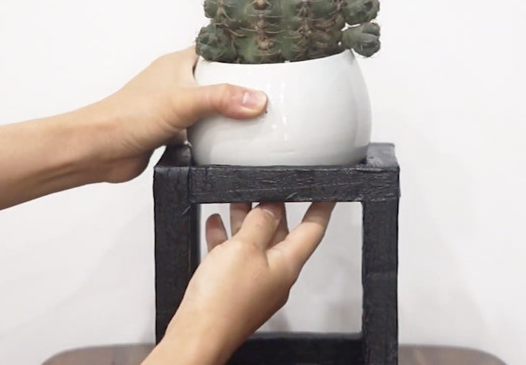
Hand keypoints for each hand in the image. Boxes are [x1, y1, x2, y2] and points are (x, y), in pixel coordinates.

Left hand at [74, 46, 267, 182]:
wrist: (100, 150)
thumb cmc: (126, 116)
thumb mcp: (183, 102)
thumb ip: (222, 99)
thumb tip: (258, 99)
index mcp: (178, 63)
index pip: (217, 49)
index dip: (241, 52)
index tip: (268, 60)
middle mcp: (178, 82)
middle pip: (219, 80)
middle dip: (241, 87)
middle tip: (271, 92)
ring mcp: (176, 108)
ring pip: (212, 107)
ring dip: (229, 114)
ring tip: (259, 117)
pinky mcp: (174, 132)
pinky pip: (204, 131)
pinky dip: (216, 137)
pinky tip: (232, 143)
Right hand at [145, 202, 335, 364]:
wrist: (197, 335)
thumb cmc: (223, 302)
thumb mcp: (244, 249)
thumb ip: (260, 223)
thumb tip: (272, 208)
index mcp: (287, 265)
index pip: (313, 229)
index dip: (321, 208)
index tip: (327, 194)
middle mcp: (275, 275)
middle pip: (281, 235)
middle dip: (273, 210)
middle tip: (267, 188)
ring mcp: (254, 283)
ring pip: (254, 244)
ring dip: (246, 220)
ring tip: (237, 199)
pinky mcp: (233, 289)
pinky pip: (233, 257)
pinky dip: (226, 238)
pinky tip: (215, 225)